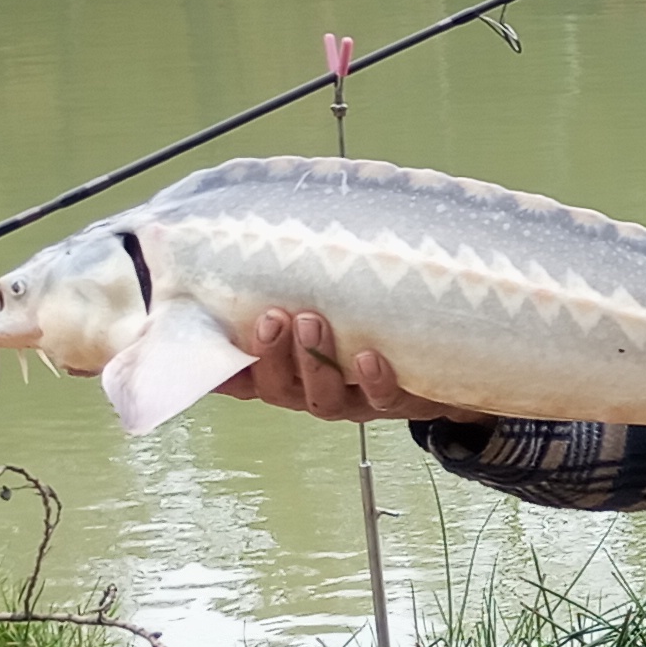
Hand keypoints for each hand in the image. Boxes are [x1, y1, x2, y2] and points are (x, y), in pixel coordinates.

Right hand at [209, 309, 477, 425]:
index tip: (204, 345)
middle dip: (270, 355)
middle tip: (272, 316)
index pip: (241, 377)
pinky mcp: (395, 400)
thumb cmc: (364, 324)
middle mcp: (312, 390)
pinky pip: (382, 399)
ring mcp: (353, 400)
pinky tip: (370, 355)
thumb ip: (286, 286)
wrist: (441, 361)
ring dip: (314, 360)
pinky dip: (374, 380)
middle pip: (278, 388)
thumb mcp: (325, 305)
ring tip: (312, 319)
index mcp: (286, 372)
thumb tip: (238, 246)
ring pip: (323, 397)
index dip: (221, 369)